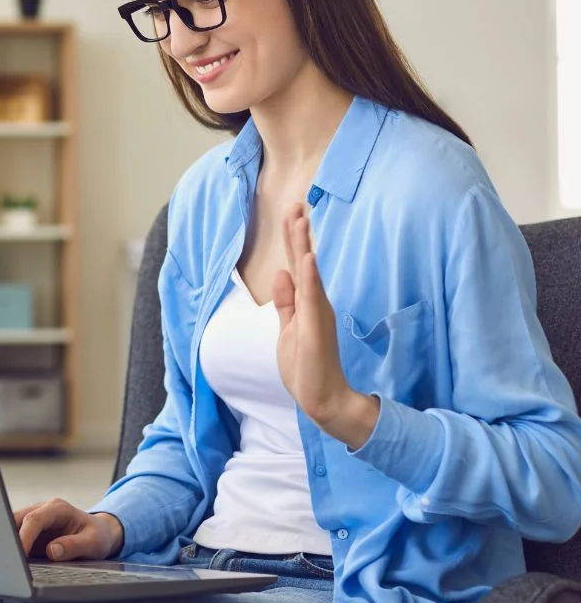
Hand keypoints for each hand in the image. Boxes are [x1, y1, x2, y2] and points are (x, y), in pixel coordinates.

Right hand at [13, 498, 123, 560]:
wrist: (101, 533)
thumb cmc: (98, 536)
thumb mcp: (93, 543)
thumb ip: (73, 546)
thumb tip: (52, 551)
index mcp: (58, 509)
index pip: (34, 519)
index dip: (24, 536)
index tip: (18, 553)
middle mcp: (43, 510)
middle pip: (17, 520)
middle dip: (8, 538)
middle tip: (4, 560)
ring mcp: (35, 520)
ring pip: (12, 526)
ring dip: (7, 543)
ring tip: (4, 563)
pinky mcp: (31, 532)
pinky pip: (15, 536)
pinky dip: (10, 548)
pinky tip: (9, 562)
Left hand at [273, 202, 378, 448]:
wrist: (322, 398)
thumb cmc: (306, 366)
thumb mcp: (288, 328)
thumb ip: (286, 301)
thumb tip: (281, 273)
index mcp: (306, 302)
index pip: (297, 264)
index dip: (292, 239)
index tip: (291, 212)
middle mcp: (314, 302)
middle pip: (303, 260)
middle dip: (297, 232)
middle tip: (296, 203)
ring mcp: (316, 312)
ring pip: (308, 272)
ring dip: (303, 245)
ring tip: (301, 218)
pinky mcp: (316, 326)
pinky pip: (312, 298)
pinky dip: (310, 277)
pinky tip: (309, 258)